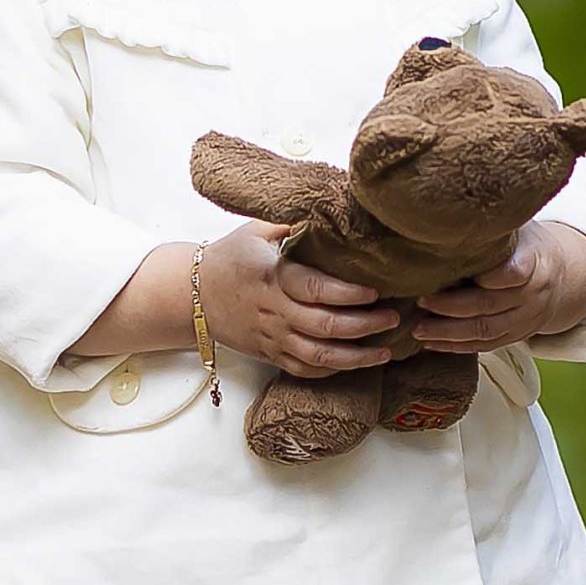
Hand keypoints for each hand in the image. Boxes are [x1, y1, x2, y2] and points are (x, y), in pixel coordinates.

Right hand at [201, 220, 401, 376]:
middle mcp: (274, 311)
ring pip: (318, 356)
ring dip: (355, 357)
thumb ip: (295, 226)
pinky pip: (303, 370)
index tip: (376, 292)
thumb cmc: (230, 257)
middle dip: (364, 326)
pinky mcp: (269, 354)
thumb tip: (335, 213)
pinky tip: (355, 363)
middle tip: (394, 319)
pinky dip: (331, 371)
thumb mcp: (257, 230)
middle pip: (324, 326)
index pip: (316, 289)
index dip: (348, 293)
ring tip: (385, 351)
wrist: (192, 294)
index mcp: (272, 276)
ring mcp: (271, 337)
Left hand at [409, 222, 585, 352]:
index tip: (454, 273)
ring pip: (484, 330)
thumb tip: (447, 216)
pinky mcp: (517, 336)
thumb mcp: (520, 228)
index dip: (488, 277)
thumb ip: (493, 230)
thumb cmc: (528, 245)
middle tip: (421, 301)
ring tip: (418, 329)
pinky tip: (432, 343)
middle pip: (489, 305)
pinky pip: (485, 346)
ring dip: (448, 333)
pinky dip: (457, 347)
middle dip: (451, 307)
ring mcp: (526, 319)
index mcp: (535, 262)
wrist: (563, 274)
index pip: (514, 271)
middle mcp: (533, 294)